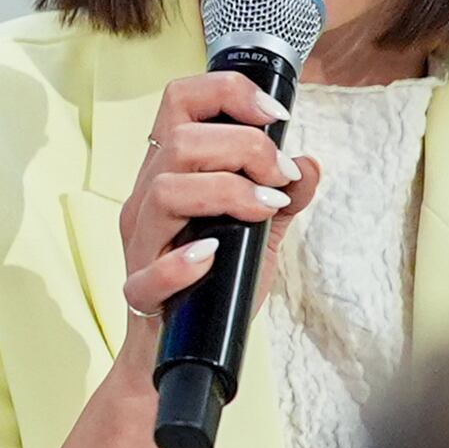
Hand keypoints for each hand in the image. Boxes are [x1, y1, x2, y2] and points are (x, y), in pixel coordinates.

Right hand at [118, 70, 321, 346]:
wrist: (175, 354)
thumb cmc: (214, 287)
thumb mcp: (259, 235)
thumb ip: (284, 198)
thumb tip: (309, 164)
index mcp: (171, 171)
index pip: (179, 101)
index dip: (228, 92)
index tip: (275, 115)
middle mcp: (147, 197)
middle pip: (179, 139)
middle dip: (244, 146)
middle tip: (278, 177)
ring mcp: (141, 242)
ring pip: (165, 188)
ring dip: (227, 191)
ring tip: (266, 209)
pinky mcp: (140, 291)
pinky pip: (149, 271)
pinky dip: (183, 261)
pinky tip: (212, 257)